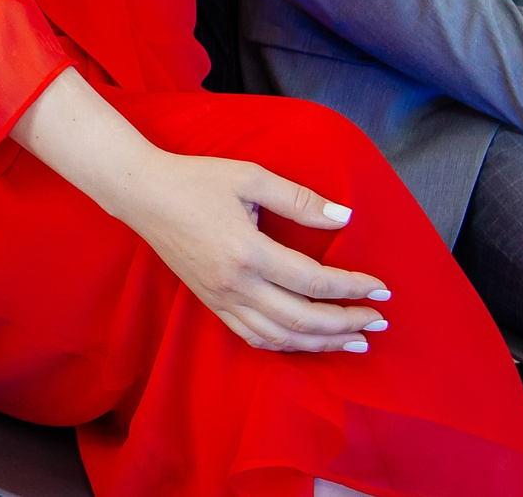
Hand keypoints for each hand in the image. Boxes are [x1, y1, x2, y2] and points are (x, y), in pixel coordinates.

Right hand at [103, 152, 389, 353]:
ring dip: (322, 343)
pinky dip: (285, 345)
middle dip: (346, 324)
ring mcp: (221, 298)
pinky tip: (305, 341)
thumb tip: (345, 217)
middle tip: (378, 322)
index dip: (352, 288)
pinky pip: (253, 336)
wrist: (141, 193)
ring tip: (354, 340)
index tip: (381, 289)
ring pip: (280, 337)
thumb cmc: (194, 179)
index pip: (313, 281)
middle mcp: (235, 284)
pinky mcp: (211, 302)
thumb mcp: (249, 176)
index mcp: (247, 251)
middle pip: (302, 319)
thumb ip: (299, 198)